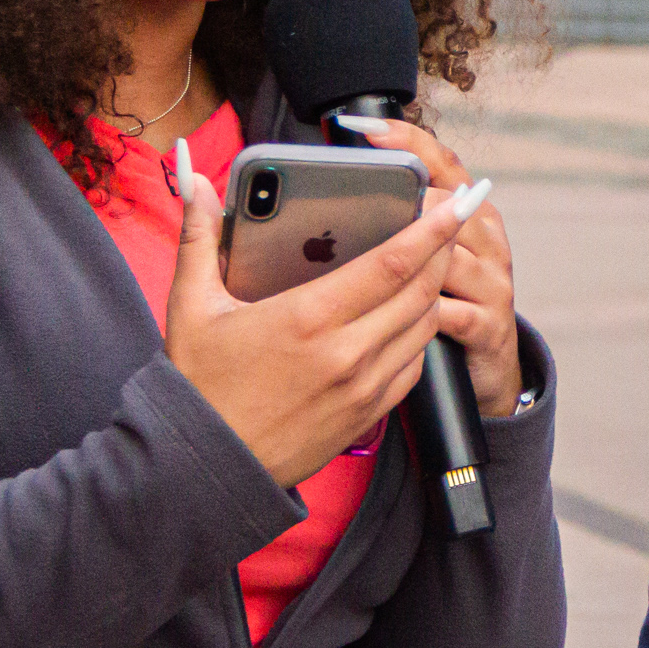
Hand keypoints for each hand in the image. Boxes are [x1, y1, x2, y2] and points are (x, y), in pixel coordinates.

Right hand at [164, 142, 470, 486]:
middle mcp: (346, 353)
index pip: (392, 263)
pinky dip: (419, 334)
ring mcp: (363, 388)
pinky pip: (413, 365)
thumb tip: (196, 180)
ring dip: (433, 290)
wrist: (205, 467)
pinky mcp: (368, 415)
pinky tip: (407, 316)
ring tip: (431, 261)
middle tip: (450, 219)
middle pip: (421, 290)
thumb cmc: (197, 384)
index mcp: (308, 318)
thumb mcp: (191, 305)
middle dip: (443, 249)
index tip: (457, 200)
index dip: (432, 227)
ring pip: (423, 326)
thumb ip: (199, 236)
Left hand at [338, 115, 525, 416]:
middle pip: (442, 204)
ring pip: (441, 260)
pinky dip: (410, 315)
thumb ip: (387, 223)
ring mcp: (492, 281)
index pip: (440, 160)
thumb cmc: (441, 303)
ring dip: (399, 263)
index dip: (405, 141)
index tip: (363, 127)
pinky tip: (377, 323)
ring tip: (351, 266)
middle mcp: (487, 239)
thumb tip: (309, 194)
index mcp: (469, 210)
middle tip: (345, 204)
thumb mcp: (420, 257)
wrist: (486, 367)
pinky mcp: (488, 324)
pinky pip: (447, 313)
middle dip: (398, 203)